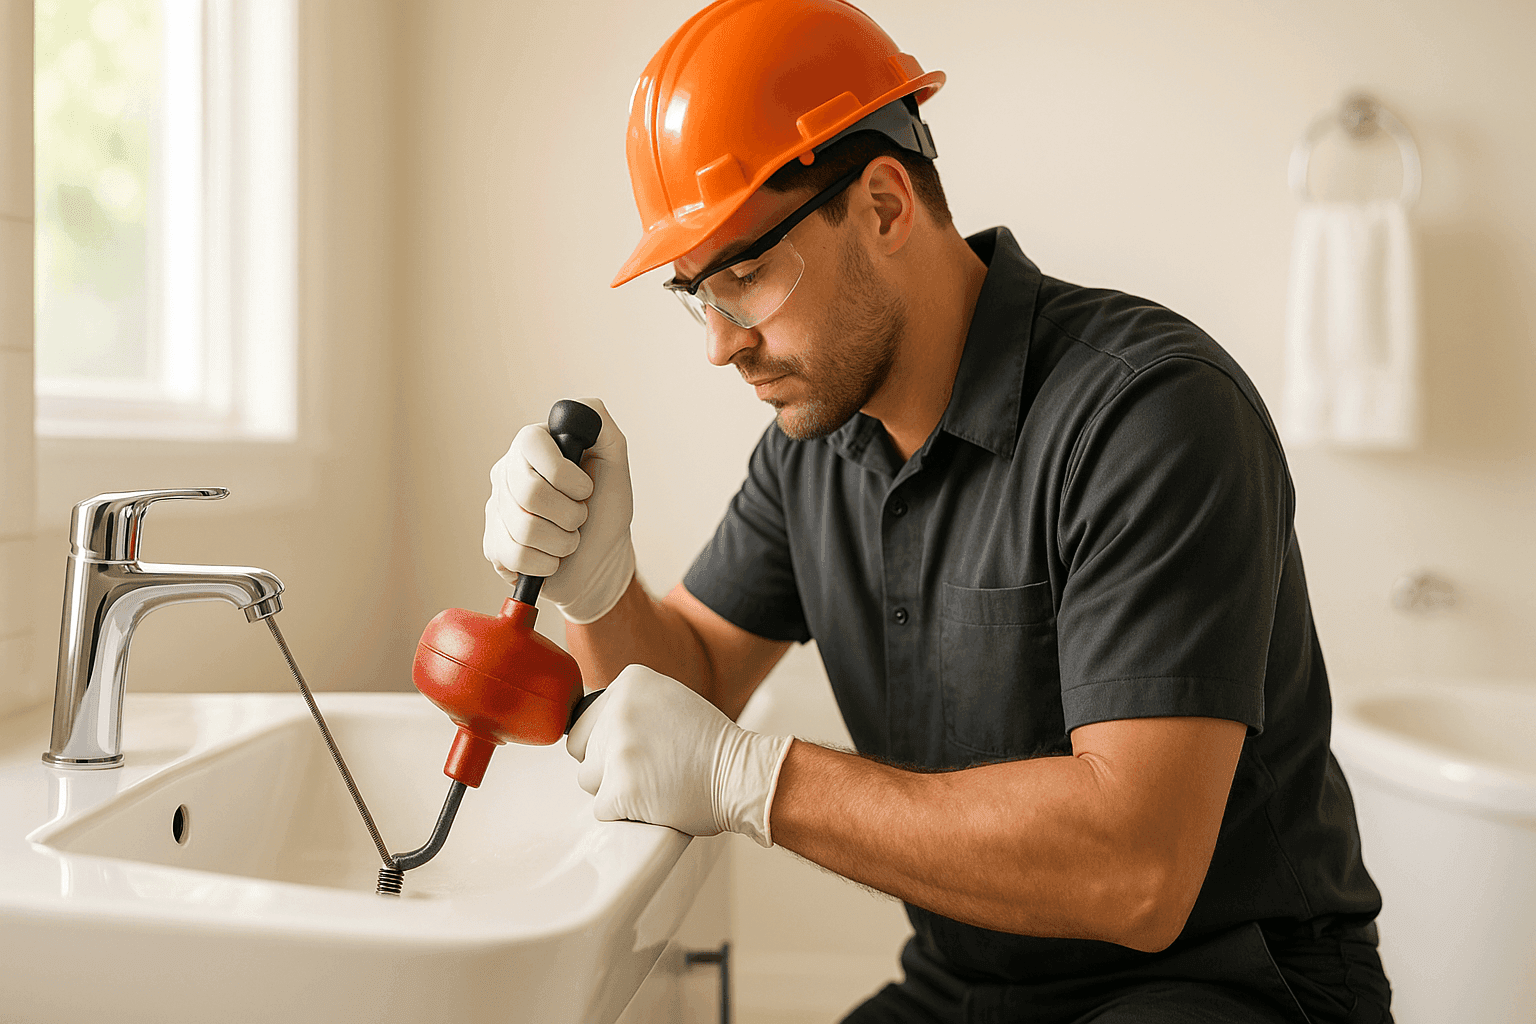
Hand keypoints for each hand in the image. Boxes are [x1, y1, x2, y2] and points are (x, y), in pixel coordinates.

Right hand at [483, 397, 635, 623]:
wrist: (600, 563)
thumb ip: (600, 423)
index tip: (585, 489)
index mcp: (532, 446)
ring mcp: (496, 509)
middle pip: (529, 492)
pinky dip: (547, 563)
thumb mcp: (615, 462)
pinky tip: (551, 557)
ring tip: (568, 539)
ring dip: (563, 542)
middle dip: (570, 514)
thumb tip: (577, 407)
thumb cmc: (606, 510)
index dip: (562, 472)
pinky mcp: (493, 546)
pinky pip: (516, 556)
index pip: (530, 442)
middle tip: (580, 518)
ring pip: (525, 528)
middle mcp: (507, 472)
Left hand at [566, 665, 793, 847]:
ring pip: (588, 779)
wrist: (743, 776)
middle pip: (582, 749)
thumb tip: (591, 724)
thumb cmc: (711, 745)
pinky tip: (655, 801)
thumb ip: (630, 705)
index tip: (644, 745)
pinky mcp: (620, 788)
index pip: (585, 719)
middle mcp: (620, 708)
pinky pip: (601, 808)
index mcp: (630, 681)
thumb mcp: (669, 700)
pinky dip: (625, 813)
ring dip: (614, 788)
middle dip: (607, 763)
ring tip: (653, 782)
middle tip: (648, 766)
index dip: (609, 739)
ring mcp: (619, 748)